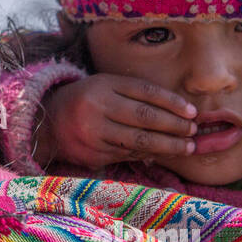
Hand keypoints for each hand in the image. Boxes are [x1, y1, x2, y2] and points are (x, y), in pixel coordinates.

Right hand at [33, 74, 197, 170]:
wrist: (48, 122)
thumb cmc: (88, 100)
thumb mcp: (107, 86)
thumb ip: (136, 94)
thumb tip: (176, 111)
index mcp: (102, 86)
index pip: (144, 92)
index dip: (171, 102)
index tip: (192, 112)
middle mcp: (96, 108)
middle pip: (144, 117)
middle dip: (174, 126)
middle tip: (193, 131)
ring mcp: (93, 133)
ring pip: (138, 141)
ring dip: (167, 145)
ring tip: (186, 147)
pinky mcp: (92, 154)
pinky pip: (127, 155)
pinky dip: (148, 155)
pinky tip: (162, 154)